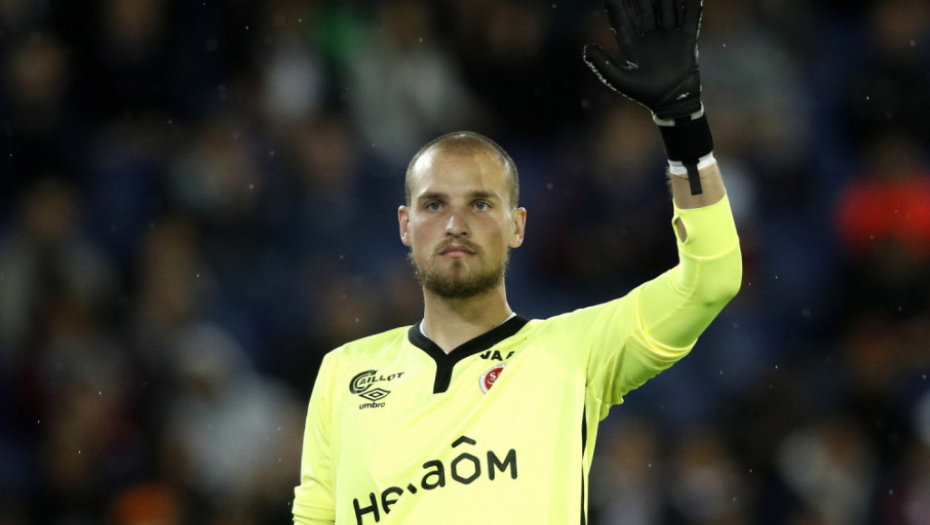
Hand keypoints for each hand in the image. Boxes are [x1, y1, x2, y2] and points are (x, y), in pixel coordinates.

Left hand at [583, 0, 702, 121]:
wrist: (673, 103)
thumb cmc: (645, 94)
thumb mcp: (620, 79)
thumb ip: (603, 65)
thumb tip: (585, 49)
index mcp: (633, 46)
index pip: (622, 20)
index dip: (616, 5)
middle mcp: (650, 38)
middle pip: (644, 9)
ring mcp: (668, 37)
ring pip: (666, 9)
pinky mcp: (686, 40)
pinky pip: (690, 18)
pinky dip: (692, 4)